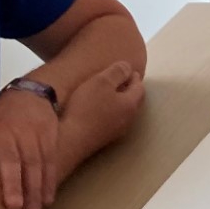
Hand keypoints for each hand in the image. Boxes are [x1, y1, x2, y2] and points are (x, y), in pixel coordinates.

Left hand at [0, 83, 60, 208]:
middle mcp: (8, 134)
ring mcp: (31, 135)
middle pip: (11, 160)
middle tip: (14, 208)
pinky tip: (48, 199)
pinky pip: (50, 161)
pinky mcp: (49, 137)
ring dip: (35, 189)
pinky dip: (50, 181)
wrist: (31, 95)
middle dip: (14, 183)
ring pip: (34, 164)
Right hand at [56, 60, 145, 176]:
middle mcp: (128, 120)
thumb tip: (129, 67)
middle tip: (124, 81)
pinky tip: (101, 110)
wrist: (70, 141)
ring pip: (124, 112)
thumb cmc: (87, 108)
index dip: (135, 77)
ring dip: (121, 102)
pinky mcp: (103, 139)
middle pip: (134, 102)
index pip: (139, 88)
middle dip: (131, 90)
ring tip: (112, 93)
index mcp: (130, 104)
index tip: (130, 70)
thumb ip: (117, 72)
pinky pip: (113, 121)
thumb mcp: (102, 82)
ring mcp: (116, 132)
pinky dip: (111, 111)